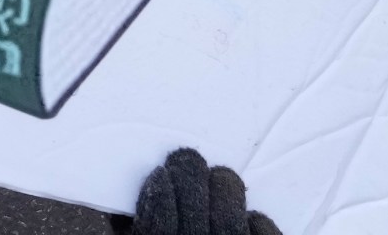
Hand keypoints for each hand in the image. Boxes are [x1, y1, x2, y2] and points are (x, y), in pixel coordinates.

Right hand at [108, 149, 281, 234]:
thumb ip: (134, 234)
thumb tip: (125, 213)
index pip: (159, 223)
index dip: (159, 193)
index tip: (160, 174)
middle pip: (195, 211)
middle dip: (189, 176)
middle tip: (186, 161)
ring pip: (231, 214)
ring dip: (224, 188)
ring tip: (220, 179)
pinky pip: (263, 231)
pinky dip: (258, 221)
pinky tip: (249, 217)